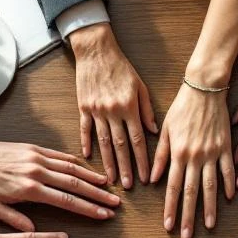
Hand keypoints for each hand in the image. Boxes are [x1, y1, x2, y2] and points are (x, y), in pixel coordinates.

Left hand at [0, 140, 119, 229]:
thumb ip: (16, 221)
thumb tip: (36, 233)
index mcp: (29, 189)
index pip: (67, 200)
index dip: (88, 209)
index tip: (103, 215)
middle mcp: (37, 170)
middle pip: (76, 184)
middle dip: (98, 195)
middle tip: (115, 204)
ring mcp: (36, 157)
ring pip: (71, 167)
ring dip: (92, 177)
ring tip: (108, 186)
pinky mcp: (33, 148)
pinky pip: (59, 155)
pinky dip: (76, 162)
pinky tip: (86, 169)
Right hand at [70, 23, 157, 188]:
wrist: (96, 50)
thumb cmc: (121, 67)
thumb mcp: (140, 86)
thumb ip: (147, 110)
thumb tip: (154, 131)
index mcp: (129, 107)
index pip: (137, 140)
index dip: (141, 160)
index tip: (145, 178)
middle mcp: (113, 111)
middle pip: (120, 145)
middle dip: (125, 168)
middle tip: (127, 187)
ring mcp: (96, 110)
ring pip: (103, 142)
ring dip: (107, 162)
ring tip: (110, 180)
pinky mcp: (83, 107)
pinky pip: (85, 129)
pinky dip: (86, 143)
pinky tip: (88, 157)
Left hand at [151, 83, 234, 237]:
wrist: (205, 87)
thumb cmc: (181, 106)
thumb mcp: (165, 130)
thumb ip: (160, 156)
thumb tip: (152, 180)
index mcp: (178, 153)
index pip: (172, 188)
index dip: (170, 209)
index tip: (168, 226)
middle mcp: (195, 156)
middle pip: (190, 192)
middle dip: (188, 216)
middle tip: (187, 236)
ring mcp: (213, 153)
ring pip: (211, 186)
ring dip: (210, 208)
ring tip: (210, 226)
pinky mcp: (227, 146)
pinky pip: (229, 169)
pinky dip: (229, 184)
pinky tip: (229, 199)